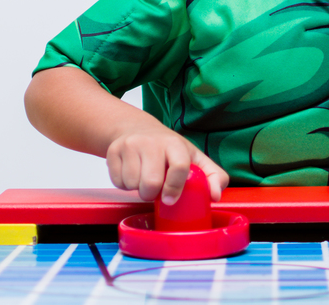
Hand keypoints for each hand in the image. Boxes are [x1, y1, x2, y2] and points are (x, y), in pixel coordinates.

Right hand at [106, 127, 228, 203]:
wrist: (135, 128)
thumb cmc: (168, 148)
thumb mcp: (192, 156)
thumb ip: (211, 175)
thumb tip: (215, 195)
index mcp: (174, 143)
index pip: (178, 166)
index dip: (175, 187)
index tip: (171, 200)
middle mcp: (151, 142)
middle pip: (151, 182)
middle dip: (152, 193)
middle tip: (155, 188)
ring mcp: (130, 145)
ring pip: (132, 184)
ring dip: (138, 189)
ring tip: (143, 178)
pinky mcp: (113, 151)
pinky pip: (117, 181)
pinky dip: (124, 184)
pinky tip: (131, 173)